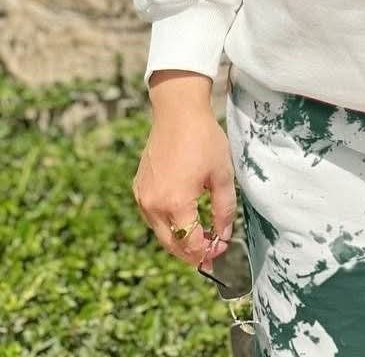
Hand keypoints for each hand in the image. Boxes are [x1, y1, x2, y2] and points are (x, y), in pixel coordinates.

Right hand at [132, 77, 235, 269]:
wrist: (178, 112)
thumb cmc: (203, 140)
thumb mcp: (222, 175)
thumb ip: (224, 210)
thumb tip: (224, 236)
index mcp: (175, 203)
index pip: (190, 244)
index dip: (207, 252)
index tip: (220, 249)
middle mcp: (153, 205)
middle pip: (172, 245)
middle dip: (192, 253)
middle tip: (210, 251)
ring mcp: (142, 197)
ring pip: (160, 233)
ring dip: (179, 240)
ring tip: (200, 235)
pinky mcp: (138, 188)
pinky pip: (152, 217)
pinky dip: (167, 224)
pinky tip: (183, 217)